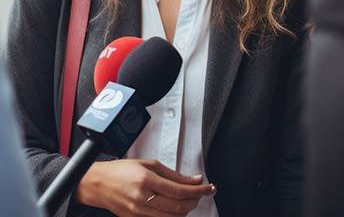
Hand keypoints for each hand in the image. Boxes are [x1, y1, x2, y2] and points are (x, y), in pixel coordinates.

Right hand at [74, 158, 216, 215]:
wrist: (99, 184)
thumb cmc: (122, 170)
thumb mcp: (149, 165)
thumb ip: (173, 174)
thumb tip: (194, 179)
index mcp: (147, 180)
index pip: (180, 189)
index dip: (198, 190)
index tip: (209, 188)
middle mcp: (143, 199)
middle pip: (178, 206)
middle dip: (195, 200)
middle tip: (203, 193)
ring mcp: (139, 213)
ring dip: (186, 210)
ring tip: (192, 199)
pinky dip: (173, 216)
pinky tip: (177, 208)